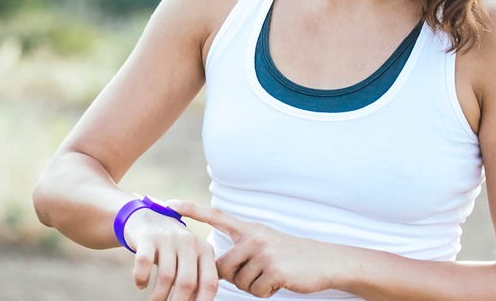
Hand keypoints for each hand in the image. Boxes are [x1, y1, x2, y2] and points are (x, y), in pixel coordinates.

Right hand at [124, 206, 218, 300]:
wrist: (148, 217)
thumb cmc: (173, 248)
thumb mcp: (190, 259)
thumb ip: (196, 279)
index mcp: (205, 250)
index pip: (210, 283)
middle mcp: (190, 242)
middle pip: (187, 282)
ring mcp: (169, 238)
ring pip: (166, 276)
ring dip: (158, 297)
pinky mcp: (148, 237)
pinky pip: (144, 262)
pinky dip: (141, 278)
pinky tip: (141, 286)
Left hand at [167, 200, 338, 297]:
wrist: (324, 261)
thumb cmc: (291, 256)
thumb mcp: (265, 243)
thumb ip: (241, 249)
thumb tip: (217, 269)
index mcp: (249, 228)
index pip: (216, 216)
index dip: (193, 210)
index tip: (170, 203)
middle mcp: (254, 236)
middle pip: (222, 266)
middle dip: (235, 277)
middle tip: (257, 273)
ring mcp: (264, 252)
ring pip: (238, 281)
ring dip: (253, 286)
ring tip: (271, 275)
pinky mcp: (273, 269)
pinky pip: (254, 290)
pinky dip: (265, 292)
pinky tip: (280, 281)